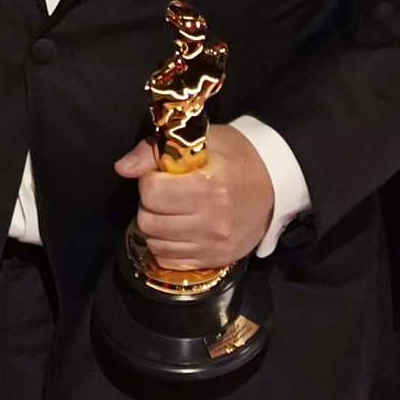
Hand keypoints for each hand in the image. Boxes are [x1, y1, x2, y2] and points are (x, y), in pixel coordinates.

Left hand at [115, 121, 272, 272]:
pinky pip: (170, 260)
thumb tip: (122, 168)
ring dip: (156, 225)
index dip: (149, 179)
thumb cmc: (238, 156)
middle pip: (149, 220)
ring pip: (156, 243)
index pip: (152, 192)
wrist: (276, 183)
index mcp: (210, 187)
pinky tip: (178, 230)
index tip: (162, 174)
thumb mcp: (203, 139)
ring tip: (173, 210)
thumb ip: (156, 151)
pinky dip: (166, 245)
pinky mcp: (217, 260)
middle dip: (149, 204)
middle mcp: (213, 221)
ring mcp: (215, 245)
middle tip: (165, 193)